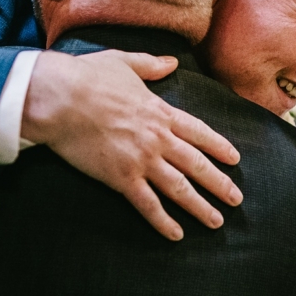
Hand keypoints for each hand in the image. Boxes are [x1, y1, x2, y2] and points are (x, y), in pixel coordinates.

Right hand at [22, 50, 241, 240]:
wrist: (60, 98)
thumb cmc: (86, 77)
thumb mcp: (123, 62)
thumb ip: (150, 65)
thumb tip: (171, 61)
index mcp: (160, 112)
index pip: (199, 132)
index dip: (219, 147)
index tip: (235, 159)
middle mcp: (158, 138)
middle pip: (198, 165)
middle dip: (220, 184)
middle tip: (236, 199)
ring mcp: (142, 160)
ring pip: (180, 188)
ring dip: (200, 207)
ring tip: (216, 222)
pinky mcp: (122, 178)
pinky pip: (148, 205)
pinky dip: (163, 221)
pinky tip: (177, 235)